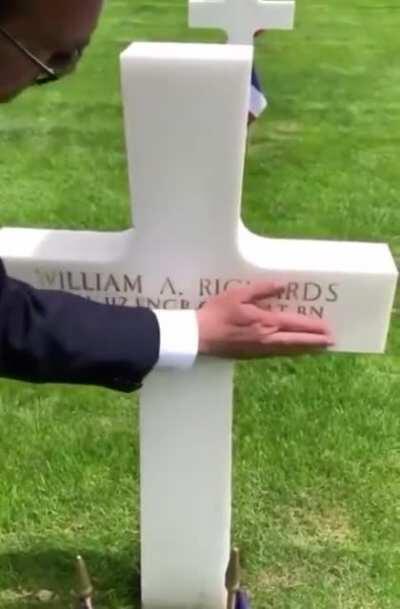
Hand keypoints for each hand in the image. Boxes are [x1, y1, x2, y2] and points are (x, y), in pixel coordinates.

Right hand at [196, 281, 333, 358]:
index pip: (295, 325)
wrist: (198, 337)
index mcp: (265, 322)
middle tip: (331, 342)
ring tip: (318, 348)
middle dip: (315, 342)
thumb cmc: (217, 313)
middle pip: (297, 342)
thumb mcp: (238, 294)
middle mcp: (266, 339)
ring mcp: (259, 350)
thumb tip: (283, 286)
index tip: (328, 329)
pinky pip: (277, 354)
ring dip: (305, 349)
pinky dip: (290, 352)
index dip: (313, 328)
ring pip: (288, 350)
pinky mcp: (251, 356)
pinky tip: (292, 350)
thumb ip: (262, 289)